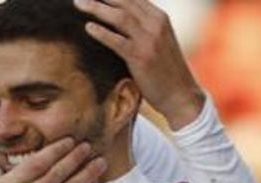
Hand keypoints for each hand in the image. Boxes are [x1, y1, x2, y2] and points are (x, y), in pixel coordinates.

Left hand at [74, 0, 205, 129]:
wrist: (181, 95)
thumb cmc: (166, 71)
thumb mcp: (159, 42)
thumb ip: (143, 29)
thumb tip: (118, 21)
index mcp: (160, 18)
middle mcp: (156, 24)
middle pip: (124, 2)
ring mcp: (149, 39)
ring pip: (119, 17)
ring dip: (96, 8)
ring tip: (78, 4)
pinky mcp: (141, 56)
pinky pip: (117, 41)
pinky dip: (101, 33)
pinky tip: (88, 28)